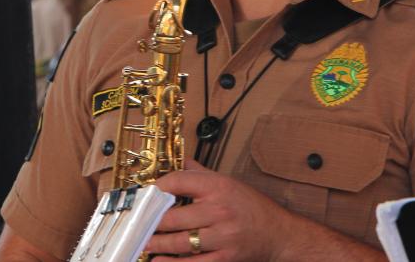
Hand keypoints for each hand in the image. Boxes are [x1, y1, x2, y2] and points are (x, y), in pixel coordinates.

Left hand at [145, 159, 291, 260]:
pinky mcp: (224, 258)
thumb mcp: (229, 183)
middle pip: (173, 216)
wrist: (279, 234)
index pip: (179, 182)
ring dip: (156, 245)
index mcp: (219, 187)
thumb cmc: (252, 207)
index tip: (145, 194)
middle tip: (135, 224)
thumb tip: (178, 161)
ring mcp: (222, 236)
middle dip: (150, 222)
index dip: (157, 188)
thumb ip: (201, 174)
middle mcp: (220, 210)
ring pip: (179, 242)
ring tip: (143, 244)